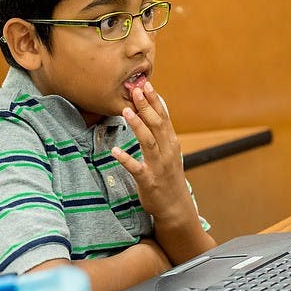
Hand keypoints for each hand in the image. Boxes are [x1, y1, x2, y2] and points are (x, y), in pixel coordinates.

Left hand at [111, 81, 185, 222]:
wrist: (175, 206)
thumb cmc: (168, 176)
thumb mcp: (169, 152)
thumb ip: (161, 133)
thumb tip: (153, 110)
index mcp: (171, 143)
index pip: (163, 117)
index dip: (155, 100)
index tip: (146, 84)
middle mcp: (167, 152)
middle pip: (157, 125)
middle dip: (146, 106)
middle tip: (135, 89)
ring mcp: (158, 166)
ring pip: (148, 142)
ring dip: (138, 126)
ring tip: (126, 111)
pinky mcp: (148, 181)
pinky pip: (136, 168)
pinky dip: (126, 159)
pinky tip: (115, 151)